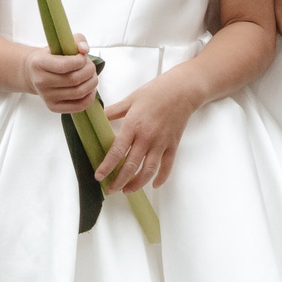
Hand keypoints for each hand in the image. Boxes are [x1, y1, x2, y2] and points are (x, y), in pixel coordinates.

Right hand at [22, 38, 97, 113]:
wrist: (34, 73)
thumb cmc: (51, 56)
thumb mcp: (60, 42)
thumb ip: (77, 40)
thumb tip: (84, 50)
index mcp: (39, 63)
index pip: (64, 65)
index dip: (80, 61)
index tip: (82, 57)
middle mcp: (41, 82)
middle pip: (74, 80)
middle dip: (89, 71)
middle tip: (91, 66)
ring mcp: (46, 96)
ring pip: (78, 92)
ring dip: (92, 83)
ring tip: (91, 76)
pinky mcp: (53, 107)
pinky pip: (78, 106)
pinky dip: (90, 98)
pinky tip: (90, 89)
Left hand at [101, 74, 198, 191]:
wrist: (182, 90)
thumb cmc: (156, 91)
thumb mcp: (131, 98)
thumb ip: (114, 110)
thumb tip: (99, 116)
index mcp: (133, 125)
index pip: (117, 151)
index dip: (107, 166)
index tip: (99, 176)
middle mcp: (146, 137)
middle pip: (131, 166)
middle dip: (119, 181)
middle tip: (110, 190)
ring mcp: (161, 143)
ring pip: (148, 170)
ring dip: (136, 184)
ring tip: (127, 190)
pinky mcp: (173, 145)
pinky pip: (167, 166)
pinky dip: (161, 178)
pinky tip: (154, 185)